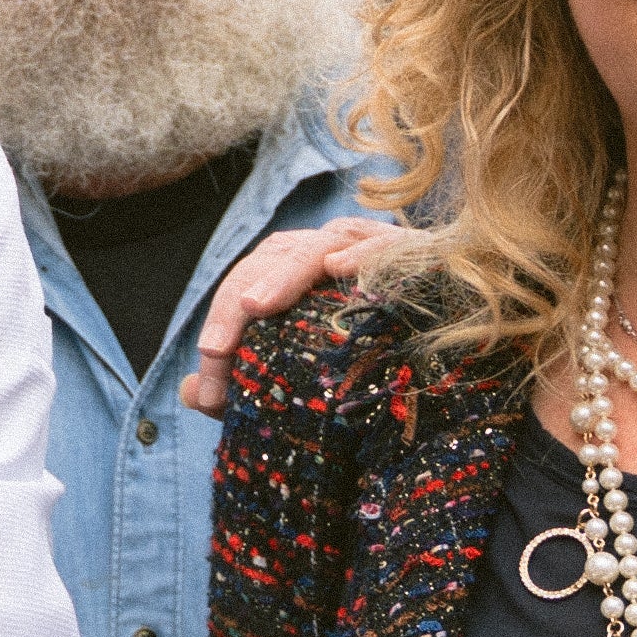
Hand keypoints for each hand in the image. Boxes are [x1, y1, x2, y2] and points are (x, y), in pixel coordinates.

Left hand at [181, 216, 401, 412]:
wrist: (446, 346)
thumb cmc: (364, 352)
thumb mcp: (297, 368)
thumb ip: (244, 379)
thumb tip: (190, 393)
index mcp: (294, 264)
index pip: (245, 284)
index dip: (221, 325)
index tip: (210, 373)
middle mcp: (329, 246)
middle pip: (273, 259)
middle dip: (238, 303)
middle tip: (217, 348)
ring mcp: (374, 244)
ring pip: (322, 244)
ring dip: (285, 274)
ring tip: (255, 306)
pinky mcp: (420, 253)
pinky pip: (390, 246)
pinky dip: (363, 253)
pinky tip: (339, 269)